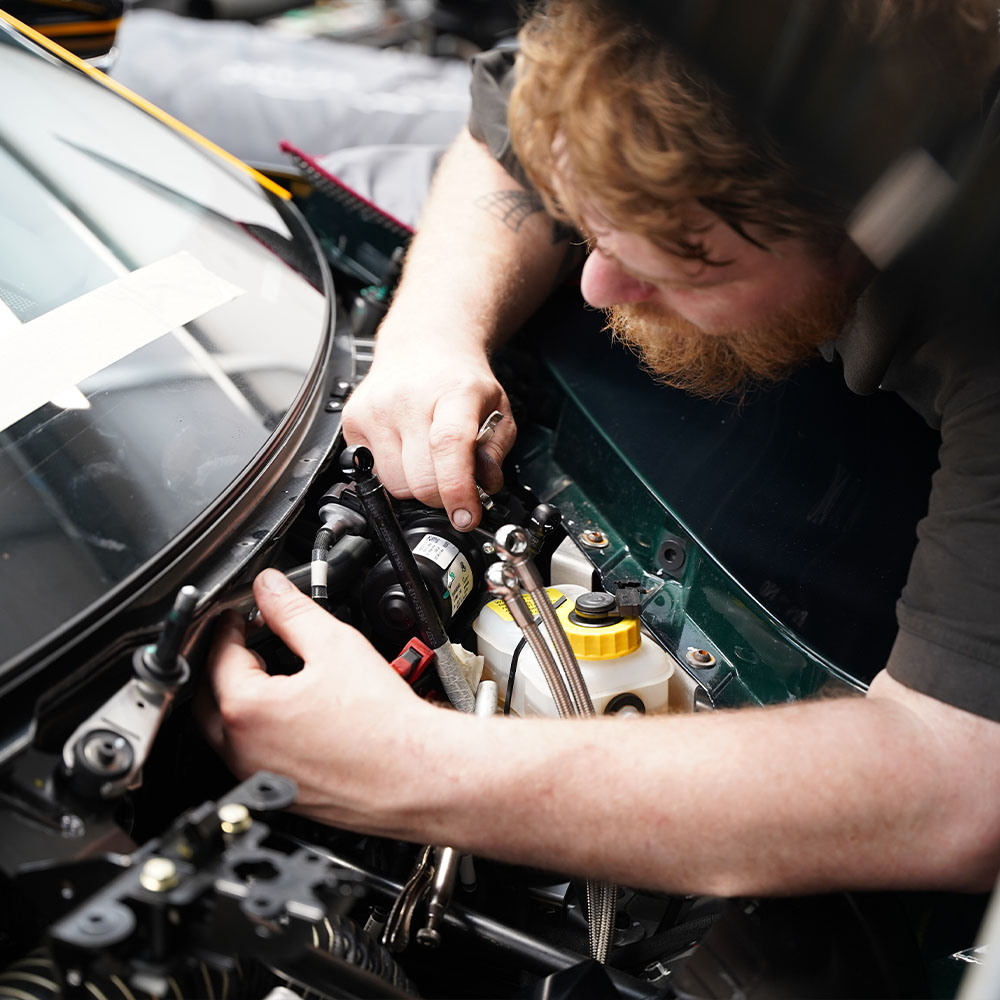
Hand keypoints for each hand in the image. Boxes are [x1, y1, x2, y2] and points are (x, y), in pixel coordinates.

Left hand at [198, 568, 436, 831]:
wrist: (416, 773)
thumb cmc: (382, 723)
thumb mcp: (334, 645)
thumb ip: (292, 610)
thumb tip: (270, 588)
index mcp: (247, 710)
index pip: (219, 655)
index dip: (232, 626)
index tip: (244, 613)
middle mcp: (242, 750)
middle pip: (211, 695)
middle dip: (226, 662)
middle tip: (251, 639)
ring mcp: (257, 776)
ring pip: (229, 730)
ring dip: (240, 697)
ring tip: (274, 672)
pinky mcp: (279, 794)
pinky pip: (252, 755)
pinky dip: (260, 729)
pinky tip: (293, 713)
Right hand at [341, 324, 515, 530]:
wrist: (422, 346)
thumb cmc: (458, 379)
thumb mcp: (496, 409)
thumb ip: (495, 452)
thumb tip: (483, 488)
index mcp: (452, 392)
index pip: (449, 446)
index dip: (457, 489)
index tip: (465, 516)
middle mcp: (407, 398)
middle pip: (419, 479)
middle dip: (441, 495)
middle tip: (452, 482)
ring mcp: (374, 410)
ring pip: (394, 485)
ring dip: (415, 486)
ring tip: (428, 460)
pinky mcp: (352, 421)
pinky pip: (373, 475)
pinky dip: (393, 475)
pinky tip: (405, 452)